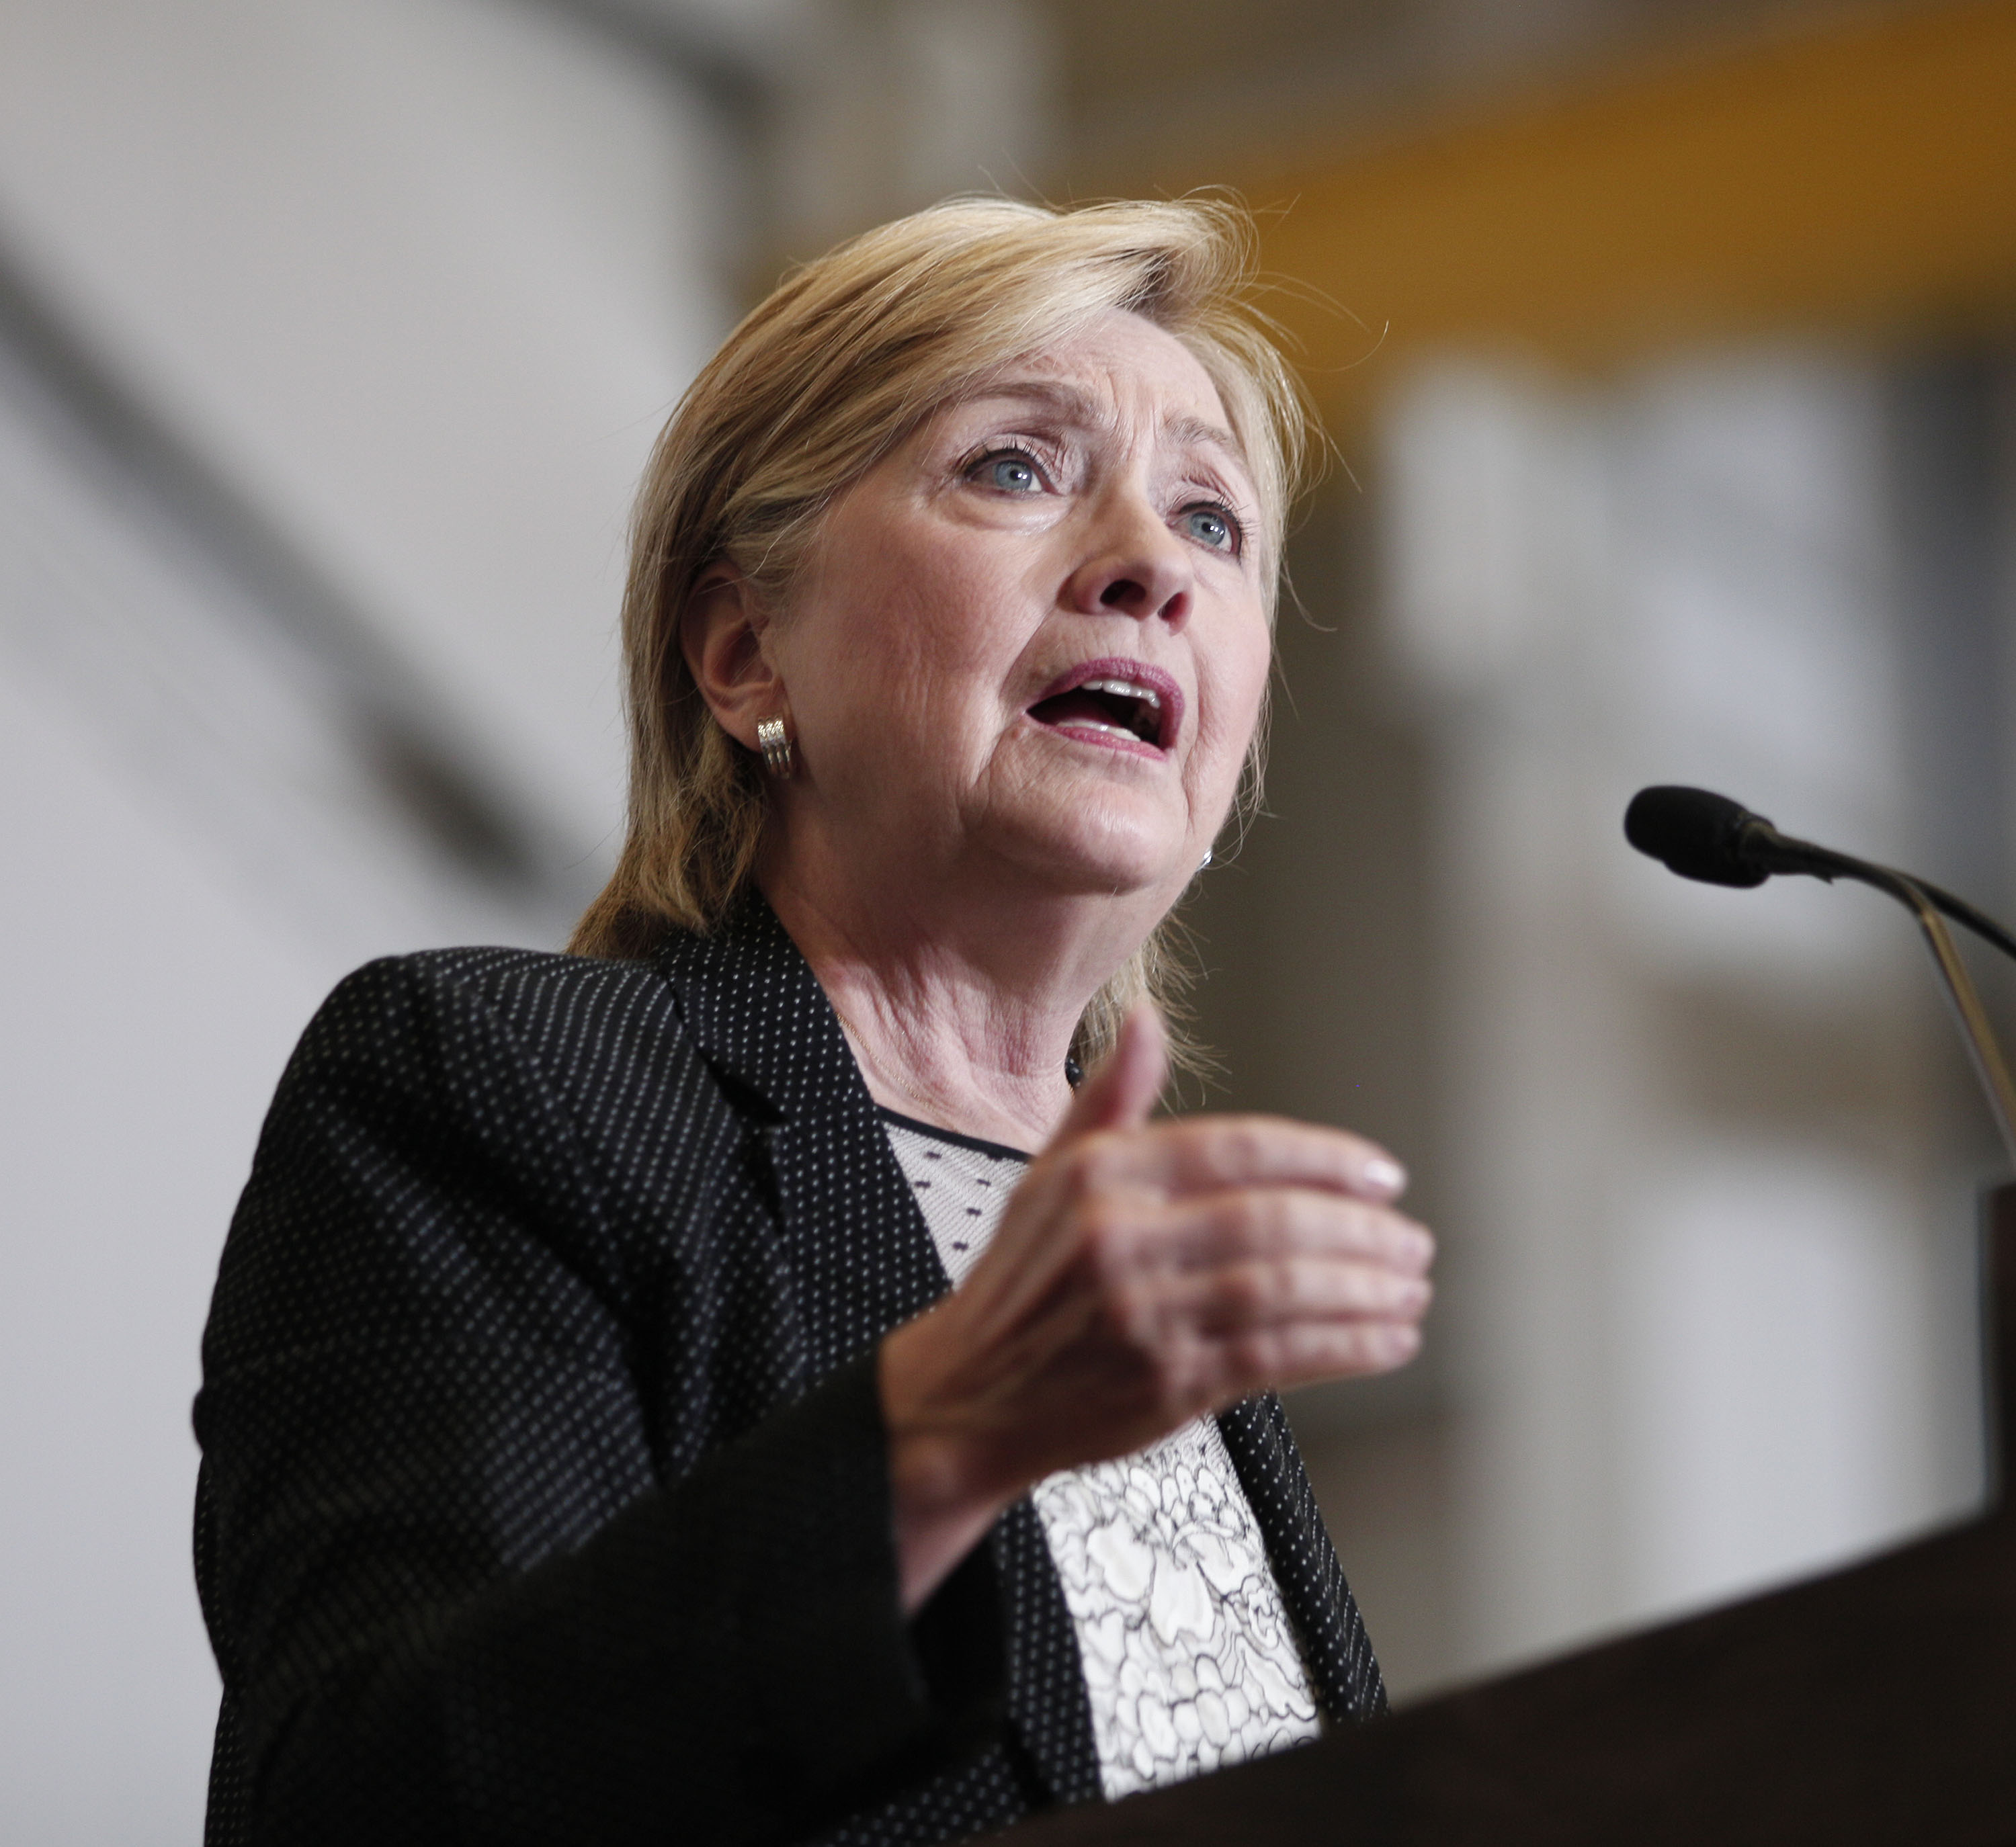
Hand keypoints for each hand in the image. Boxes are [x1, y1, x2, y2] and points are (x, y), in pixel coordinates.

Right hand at [878, 1005, 1433, 1611]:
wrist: (967, 1398)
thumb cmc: (1020, 1286)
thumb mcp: (1049, 1177)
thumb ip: (1110, 1099)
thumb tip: (1146, 1022)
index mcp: (1099, 1176)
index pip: (1237, 1150)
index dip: (1324, 1159)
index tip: (1381, 1176)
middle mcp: (1120, 1240)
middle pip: (1272, 1222)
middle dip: (1361, 1232)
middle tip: (1410, 1239)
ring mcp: (1145, 1315)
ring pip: (1285, 1290)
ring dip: (1367, 1290)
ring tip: (1409, 1287)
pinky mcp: (1166, 1384)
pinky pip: (1279, 1358)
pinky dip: (1347, 1349)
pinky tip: (1385, 1341)